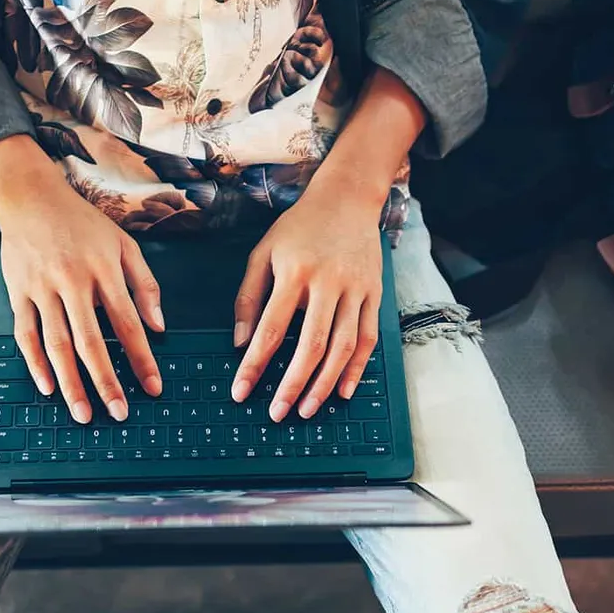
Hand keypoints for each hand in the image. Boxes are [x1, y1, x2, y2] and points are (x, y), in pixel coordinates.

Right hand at [0, 137, 162, 424]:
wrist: (31, 197)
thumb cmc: (82, 222)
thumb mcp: (124, 244)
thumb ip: (145, 285)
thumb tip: (159, 326)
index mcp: (104, 270)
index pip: (128, 324)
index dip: (142, 359)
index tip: (153, 388)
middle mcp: (72, 282)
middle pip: (91, 342)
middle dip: (107, 382)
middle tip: (119, 413)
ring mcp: (42, 289)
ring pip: (57, 344)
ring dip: (71, 383)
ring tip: (83, 414)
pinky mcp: (18, 292)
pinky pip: (27, 334)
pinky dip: (35, 363)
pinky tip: (48, 386)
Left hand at [230, 180, 384, 421]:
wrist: (347, 198)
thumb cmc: (299, 227)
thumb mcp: (263, 253)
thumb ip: (248, 297)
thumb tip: (239, 341)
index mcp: (294, 273)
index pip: (271, 329)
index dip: (255, 364)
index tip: (241, 392)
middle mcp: (327, 283)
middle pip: (311, 345)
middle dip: (293, 384)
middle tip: (278, 413)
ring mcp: (356, 290)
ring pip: (343, 346)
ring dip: (325, 383)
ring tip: (308, 410)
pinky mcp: (374, 294)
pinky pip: (368, 338)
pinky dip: (357, 368)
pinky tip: (343, 391)